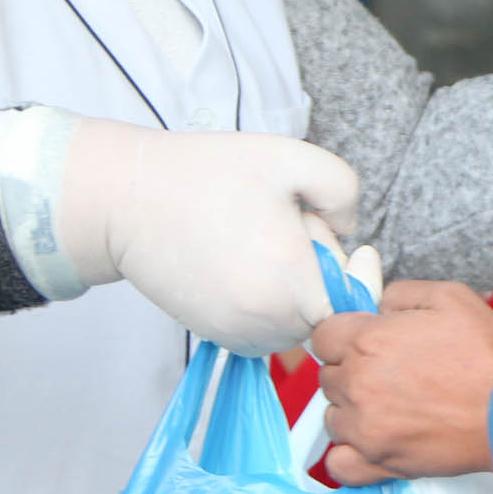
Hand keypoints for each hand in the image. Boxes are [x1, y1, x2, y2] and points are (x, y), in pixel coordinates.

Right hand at [54, 120, 361, 354]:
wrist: (129, 200)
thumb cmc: (207, 174)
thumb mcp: (290, 158)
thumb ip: (343, 190)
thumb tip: (350, 232)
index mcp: (291, 281)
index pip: (352, 303)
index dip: (362, 274)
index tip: (363, 249)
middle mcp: (266, 320)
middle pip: (323, 311)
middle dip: (320, 273)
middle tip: (288, 226)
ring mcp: (237, 333)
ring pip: (293, 324)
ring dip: (293, 290)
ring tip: (260, 242)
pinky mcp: (215, 335)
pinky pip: (263, 331)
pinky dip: (266, 304)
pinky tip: (244, 263)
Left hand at [316, 281, 492, 483]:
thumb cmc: (488, 357)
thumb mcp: (452, 298)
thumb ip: (402, 293)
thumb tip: (378, 306)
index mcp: (369, 341)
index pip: (323, 335)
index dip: (344, 334)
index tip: (366, 340)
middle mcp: (358, 385)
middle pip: (328, 375)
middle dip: (352, 369)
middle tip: (390, 372)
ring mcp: (365, 428)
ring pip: (332, 416)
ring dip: (352, 410)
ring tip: (388, 406)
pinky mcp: (379, 463)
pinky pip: (339, 464)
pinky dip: (348, 454)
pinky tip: (370, 441)